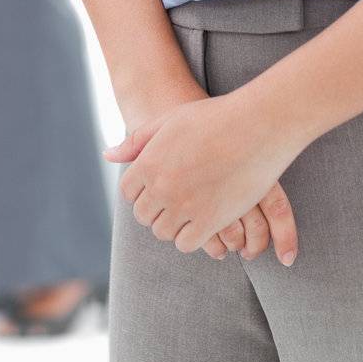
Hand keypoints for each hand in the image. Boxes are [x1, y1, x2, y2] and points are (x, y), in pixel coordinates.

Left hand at [104, 86, 301, 265]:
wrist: (255, 126)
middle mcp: (162, 188)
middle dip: (155, 209)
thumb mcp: (168, 121)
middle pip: (144, 215)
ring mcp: (185, 207)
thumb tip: (107, 155)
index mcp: (148, 163)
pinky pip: (188, 243)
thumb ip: (136, 142)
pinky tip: (202, 221)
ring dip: (172, 224)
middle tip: (173, 199)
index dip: (141, 190)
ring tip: (188, 209)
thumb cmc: (213, 118)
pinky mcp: (210, 222)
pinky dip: (191, 236)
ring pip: (164, 232)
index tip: (156, 186)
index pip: (129, 192)